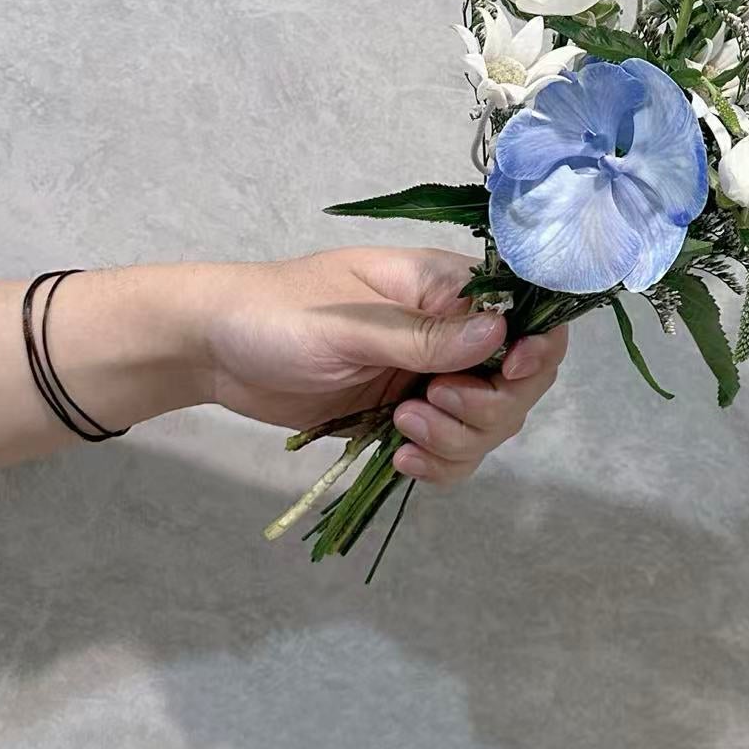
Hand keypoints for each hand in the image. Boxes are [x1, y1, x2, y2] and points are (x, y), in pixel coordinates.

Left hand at [202, 246, 567, 484]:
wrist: (215, 351)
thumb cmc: (275, 314)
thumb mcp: (348, 323)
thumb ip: (422, 336)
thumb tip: (501, 332)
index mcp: (441, 286)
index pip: (522, 310)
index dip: (533, 346)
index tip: (508, 373)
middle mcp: (448, 331)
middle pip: (518, 379)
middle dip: (487, 407)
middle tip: (429, 406)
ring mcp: (429, 377)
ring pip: (488, 423)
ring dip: (457, 440)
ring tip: (399, 429)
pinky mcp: (405, 416)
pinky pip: (451, 451)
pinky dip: (438, 463)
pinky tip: (400, 460)